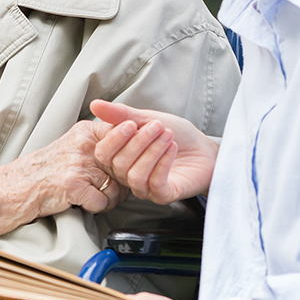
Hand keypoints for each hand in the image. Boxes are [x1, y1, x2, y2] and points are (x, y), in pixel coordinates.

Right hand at [11, 119, 127, 216]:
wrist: (19, 186)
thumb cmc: (49, 170)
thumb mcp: (74, 146)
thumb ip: (101, 146)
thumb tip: (136, 155)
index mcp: (86, 132)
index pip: (125, 137)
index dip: (132, 155)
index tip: (129, 165)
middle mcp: (84, 144)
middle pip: (124, 166)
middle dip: (121, 183)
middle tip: (109, 188)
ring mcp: (78, 164)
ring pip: (116, 188)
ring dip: (108, 199)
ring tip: (91, 197)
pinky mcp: (73, 184)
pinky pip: (101, 202)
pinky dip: (94, 208)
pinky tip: (81, 203)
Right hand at [90, 100, 217, 203]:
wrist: (204, 148)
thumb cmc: (175, 134)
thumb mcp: (147, 118)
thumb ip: (121, 114)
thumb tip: (95, 104)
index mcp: (121, 156)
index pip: (103, 154)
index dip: (115, 138)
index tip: (132, 123)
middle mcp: (129, 174)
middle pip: (120, 164)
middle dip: (139, 141)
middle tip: (157, 126)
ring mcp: (145, 187)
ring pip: (135, 175)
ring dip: (153, 151)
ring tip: (167, 135)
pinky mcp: (163, 195)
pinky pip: (155, 183)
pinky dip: (163, 163)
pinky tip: (172, 148)